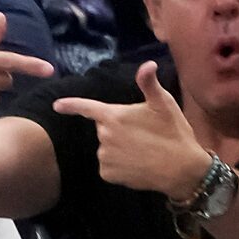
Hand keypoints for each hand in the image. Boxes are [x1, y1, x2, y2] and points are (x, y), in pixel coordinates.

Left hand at [57, 60, 214, 201]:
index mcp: (114, 116)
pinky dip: (119, 165)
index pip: (87, 107)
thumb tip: (148, 64)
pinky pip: (108, 165)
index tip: (56, 105)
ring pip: (106, 147)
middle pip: (104, 128)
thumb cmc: (173, 132)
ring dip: (119, 147)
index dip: (71, 105)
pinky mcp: (107, 174)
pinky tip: (137, 163)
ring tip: (142, 149)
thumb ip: (149, 84)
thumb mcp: (164, 104)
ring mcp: (104, 156)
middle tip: (142, 132)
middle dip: (118, 128)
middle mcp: (104, 136)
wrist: (182, 168)